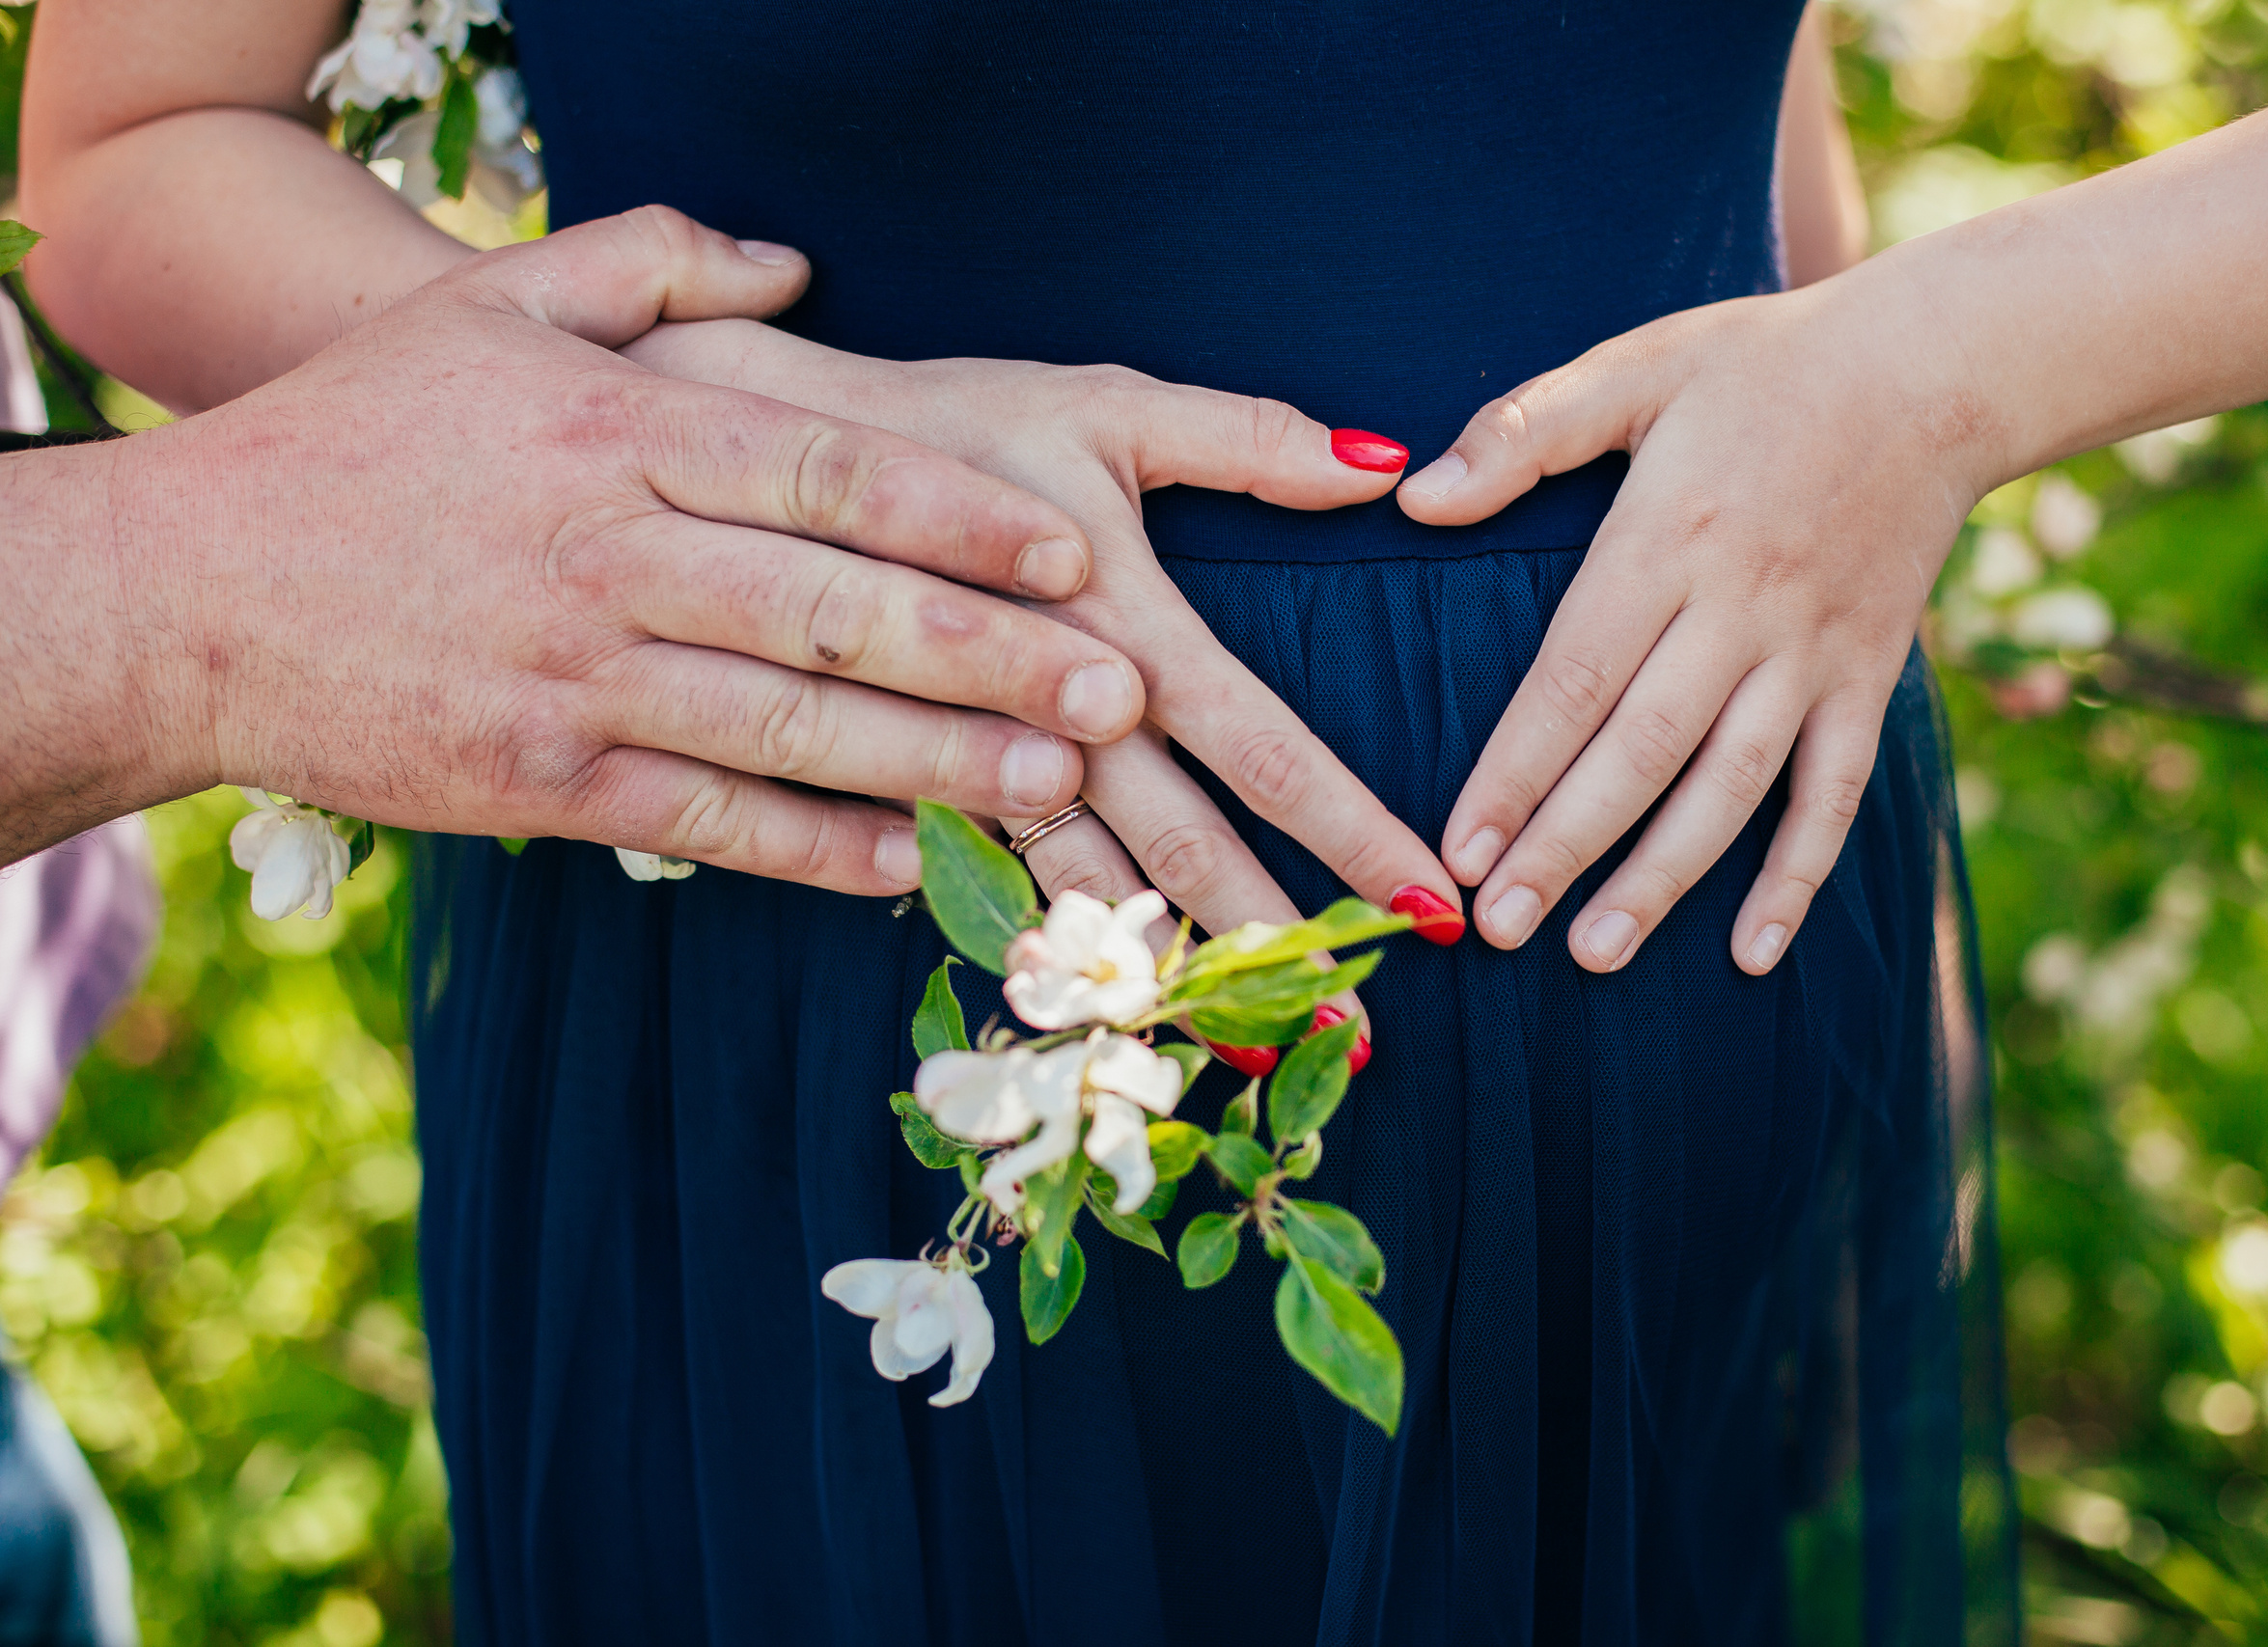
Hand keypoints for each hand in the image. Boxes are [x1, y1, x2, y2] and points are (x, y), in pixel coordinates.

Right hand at [96, 209, 1152, 886]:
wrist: (182, 592)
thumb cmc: (354, 439)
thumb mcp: (485, 308)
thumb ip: (648, 263)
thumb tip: (795, 264)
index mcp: (613, 432)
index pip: (823, 469)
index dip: (957, 516)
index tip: (1075, 553)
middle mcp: (606, 559)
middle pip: (833, 608)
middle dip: (990, 653)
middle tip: (1118, 690)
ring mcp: (574, 681)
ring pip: (791, 727)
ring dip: (938, 762)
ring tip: (1061, 787)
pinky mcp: (542, 786)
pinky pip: (712, 823)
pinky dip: (820, 849)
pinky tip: (923, 864)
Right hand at [625, 324, 1467, 970]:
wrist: (748, 451)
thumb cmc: (948, 420)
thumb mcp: (1104, 404)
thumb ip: (1247, 435)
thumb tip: (1387, 458)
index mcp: (1121, 620)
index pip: (1266, 747)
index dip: (1351, 829)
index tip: (1429, 903)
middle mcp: (1051, 710)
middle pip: (1182, 851)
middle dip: (1271, 943)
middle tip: (1356, 1032)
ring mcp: (971, 760)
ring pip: (1079, 892)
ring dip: (1161, 970)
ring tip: (1236, 1053)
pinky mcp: (910, 785)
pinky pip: (972, 887)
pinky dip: (1032, 947)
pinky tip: (1087, 1013)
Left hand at [1398, 279, 1998, 974]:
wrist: (1938, 365)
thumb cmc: (1763, 365)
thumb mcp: (1636, 367)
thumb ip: (1524, 431)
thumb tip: (1415, 497)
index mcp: (1668, 537)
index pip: (1576, 679)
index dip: (1516, 770)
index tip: (1459, 847)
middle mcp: (1741, 609)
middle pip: (1642, 751)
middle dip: (1566, 845)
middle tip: (1499, 928)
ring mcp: (1812, 653)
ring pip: (1732, 787)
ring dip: (1664, 877)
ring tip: (1595, 952)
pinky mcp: (1869, 677)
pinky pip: (1835, 791)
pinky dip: (1799, 875)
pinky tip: (1751, 951)